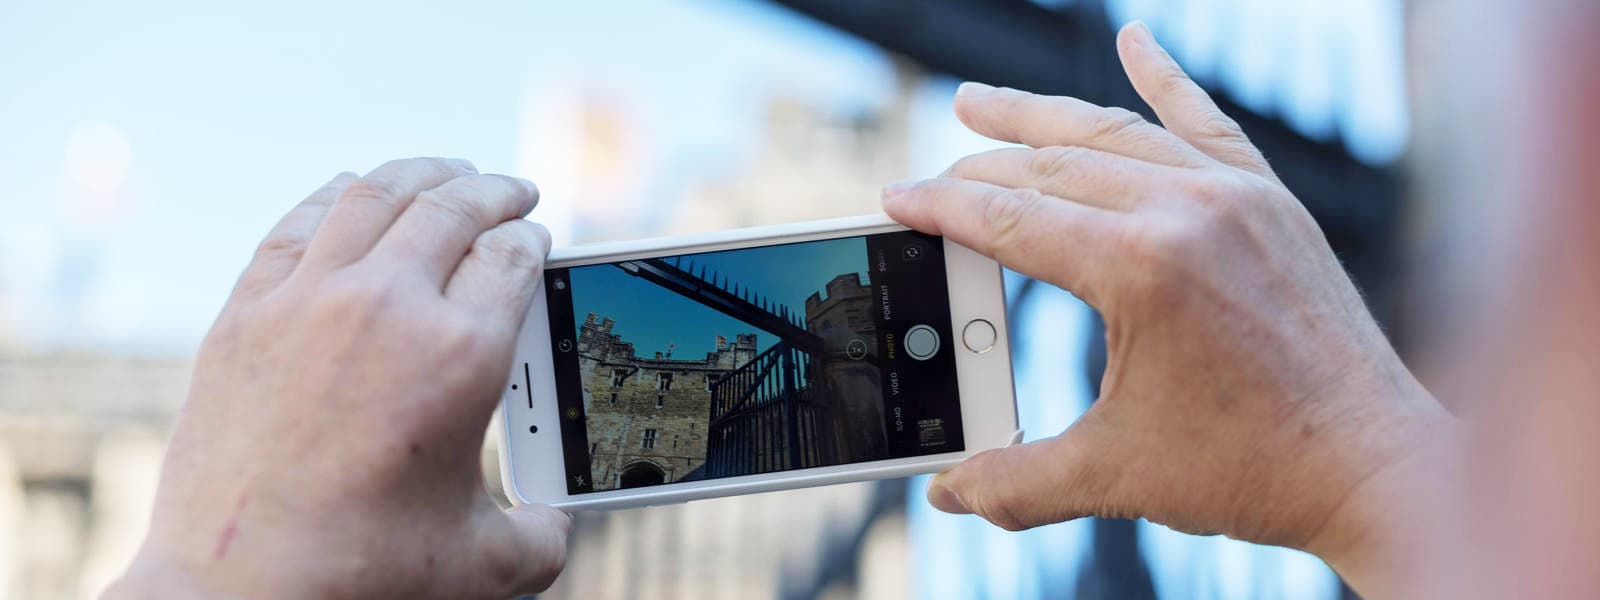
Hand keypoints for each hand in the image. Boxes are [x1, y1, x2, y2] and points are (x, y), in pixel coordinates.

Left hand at [106, 158, 567, 598]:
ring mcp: (307, 301)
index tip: (537, 237)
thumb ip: (542, 533)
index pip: (514, 256)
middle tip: (512, 192)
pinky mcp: (245, 314)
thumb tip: (557, 524)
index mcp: (462, 354)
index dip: (534, 239)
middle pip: (455, 208)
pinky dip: (338, 196)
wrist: (239, 593)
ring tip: (445, 171)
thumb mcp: (485, 564)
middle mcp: (388, 307)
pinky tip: (353, 192)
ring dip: (423, 173)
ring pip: (376, 196)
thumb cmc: (365, 577)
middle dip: (495, 191)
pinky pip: (300, 224)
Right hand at [882, 22, 1451, 592]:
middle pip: (1051, 169)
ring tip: (977, 101)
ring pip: (1115, 132)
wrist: (1373, 467)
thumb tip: (947, 490)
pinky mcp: (1273, 201)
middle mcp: (1187, 210)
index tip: (895, 202)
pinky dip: (1165, 79)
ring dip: (1040, 117)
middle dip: (977, 171)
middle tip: (928, 183)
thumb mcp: (1115, 476)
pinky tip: (1137, 39)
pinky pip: (1206, 120)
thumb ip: (1017, 481)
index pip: (1010, 219)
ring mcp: (1237, 196)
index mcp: (1140, 268)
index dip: (941, 210)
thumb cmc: (1254, 469)